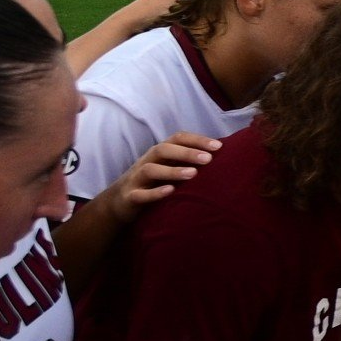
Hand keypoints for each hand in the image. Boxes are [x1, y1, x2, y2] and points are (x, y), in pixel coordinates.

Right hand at [103, 132, 221, 217]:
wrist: (119, 202)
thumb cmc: (153, 183)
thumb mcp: (169, 168)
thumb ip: (188, 161)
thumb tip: (221, 156)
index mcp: (159, 154)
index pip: (177, 138)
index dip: (197, 140)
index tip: (219, 146)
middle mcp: (147, 162)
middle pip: (163, 150)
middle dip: (186, 153)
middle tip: (208, 159)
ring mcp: (136, 179)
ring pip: (150, 170)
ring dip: (172, 171)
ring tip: (193, 174)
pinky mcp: (130, 197)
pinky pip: (141, 194)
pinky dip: (155, 192)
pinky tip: (171, 191)